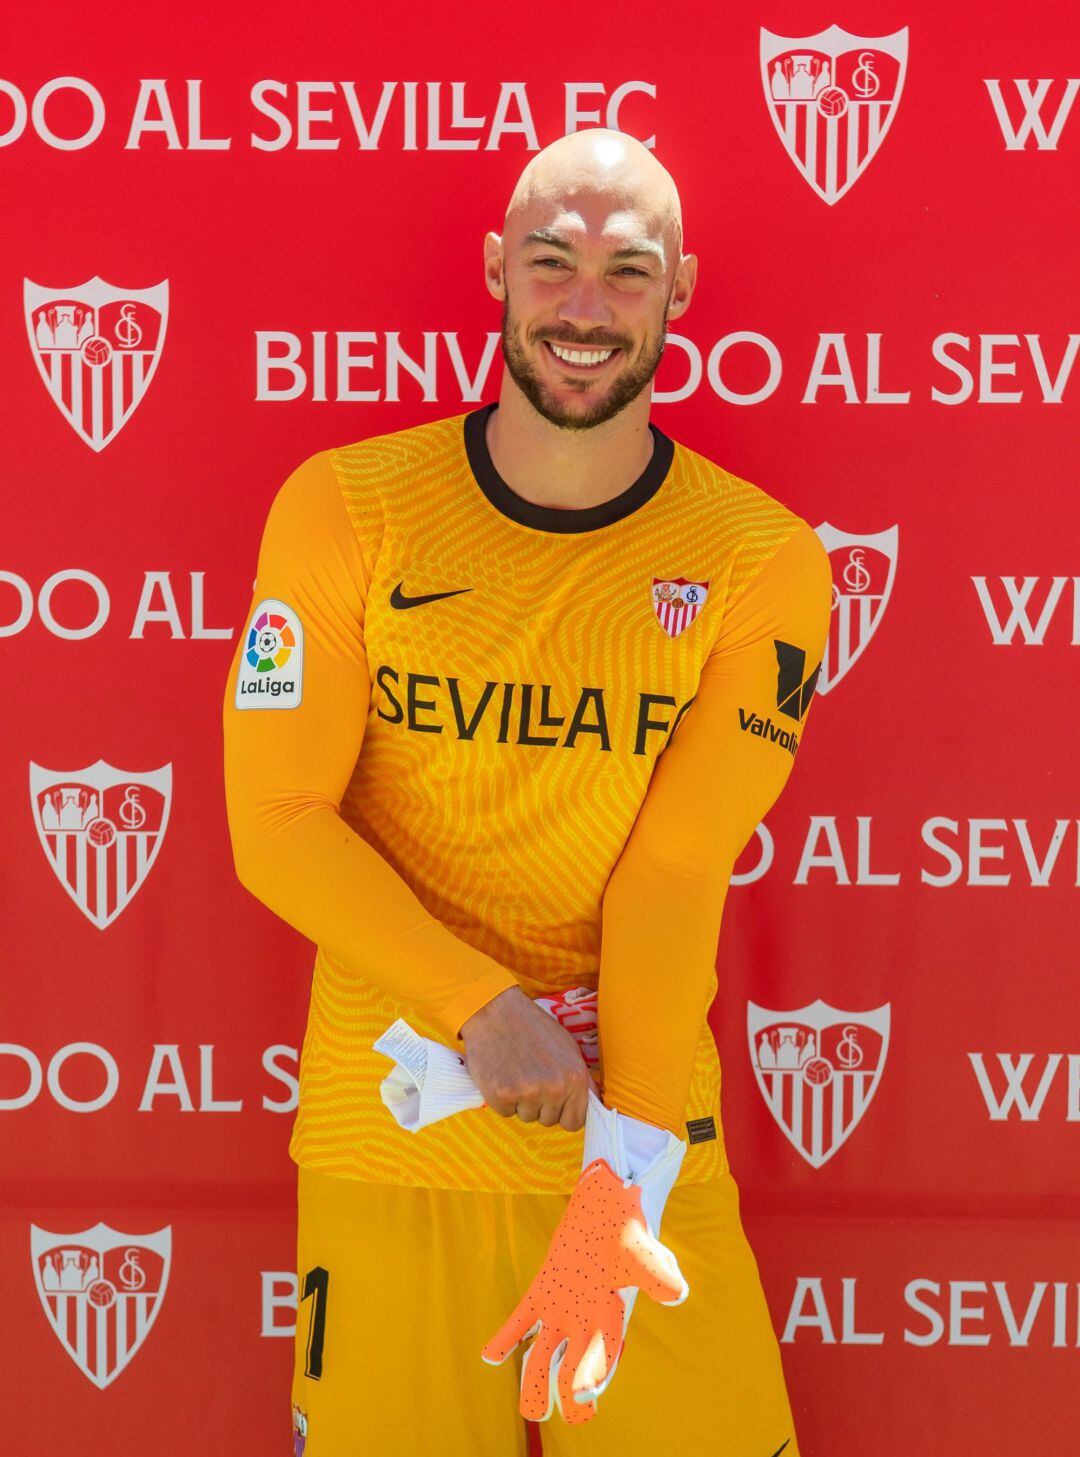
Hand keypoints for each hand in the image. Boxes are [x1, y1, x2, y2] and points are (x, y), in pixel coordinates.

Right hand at [461, 986, 599, 1131]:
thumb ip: (579, 1079)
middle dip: (540, 1105)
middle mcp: (555, 1088)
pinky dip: (502, 1099)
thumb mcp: (567, 1047)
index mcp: (575, 1077)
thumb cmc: (533, 1027)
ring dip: (521, 1102)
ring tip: (516, 1072)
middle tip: (530, 1076)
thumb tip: (592, 1104)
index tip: (554, 1102)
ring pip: (527, 1117)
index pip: (575, 1121)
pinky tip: (501, 1074)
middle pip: (549, 1121)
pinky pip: (505, 1112)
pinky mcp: (502, 1095)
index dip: (563, 1113)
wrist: (495, 1011)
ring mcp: (528, 1093)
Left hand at [481, 1155, 688, 1423]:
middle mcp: (585, 1321)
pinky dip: (507, 1337)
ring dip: (536, 1382)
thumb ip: (660, 1277)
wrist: (610, 1206)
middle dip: (571, 1397)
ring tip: (531, 1410)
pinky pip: (522, 1319)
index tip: (587, 1393)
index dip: (595, 1375)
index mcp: (611, 1319)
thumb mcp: (649, 1256)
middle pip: (573, 1369)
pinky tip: (490, 1355)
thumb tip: (676, 1294)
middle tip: (570, 1414)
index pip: (603, 1357)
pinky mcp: (543, 1291)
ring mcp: (561, 1308)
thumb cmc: (632, 1236)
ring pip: (544, 1356)